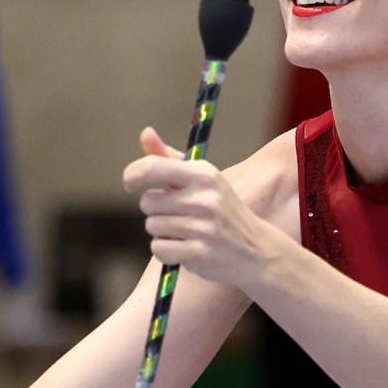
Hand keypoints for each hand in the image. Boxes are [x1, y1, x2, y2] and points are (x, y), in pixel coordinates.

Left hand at [123, 128, 274, 292]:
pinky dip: (167, 252)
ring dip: (163, 232)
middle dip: (157, 210)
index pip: (152, 167)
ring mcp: (202, 227)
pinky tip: (187, 249)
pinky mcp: (199, 253)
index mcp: (203, 174)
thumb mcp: (203, 180)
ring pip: (152, 226)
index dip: (132, 175)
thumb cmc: (221, 210)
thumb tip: (146, 133)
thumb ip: (170, 159)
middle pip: (147, 202)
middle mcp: (203, 198)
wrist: (257, 249)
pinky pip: (159, 248)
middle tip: (180, 215)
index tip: (130, 184)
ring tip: (187, 232)